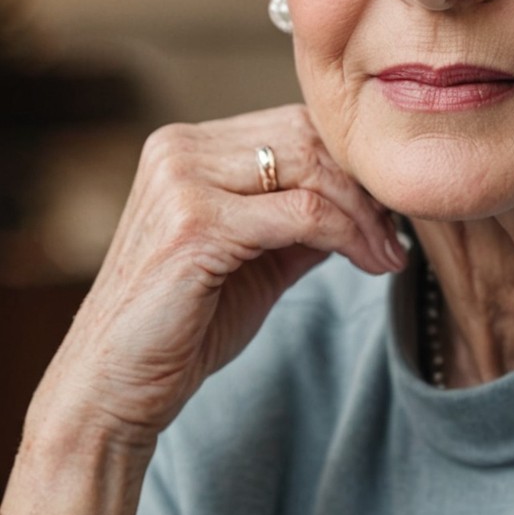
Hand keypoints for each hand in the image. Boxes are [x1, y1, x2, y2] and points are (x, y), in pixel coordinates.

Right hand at [34, 104, 406, 449]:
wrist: (114, 390)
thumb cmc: (182, 328)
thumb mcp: (256, 259)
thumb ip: (302, 221)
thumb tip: (371, 202)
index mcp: (185, 146)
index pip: (294, 124)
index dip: (351, 164)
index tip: (389, 213)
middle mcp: (178, 149)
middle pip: (306, 137)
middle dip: (364, 187)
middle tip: (397, 236)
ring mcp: (181, 181)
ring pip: (310, 169)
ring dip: (363, 214)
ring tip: (388, 254)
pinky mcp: (194, 225)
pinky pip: (302, 214)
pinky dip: (348, 236)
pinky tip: (369, 264)